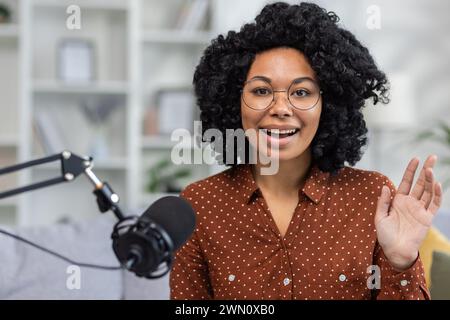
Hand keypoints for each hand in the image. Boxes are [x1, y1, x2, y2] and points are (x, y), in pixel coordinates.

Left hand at [375, 155, 442, 270]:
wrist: (395, 250)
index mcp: (398, 201)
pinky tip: (437, 184)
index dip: (411, 170)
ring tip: (431, 168)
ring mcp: (420, 210)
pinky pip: (434, 204)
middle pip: (420, 183)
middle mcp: (410, 203)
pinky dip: (436, 194)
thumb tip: (385, 186)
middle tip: (432, 156)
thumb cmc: (385, 235)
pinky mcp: (427, 218)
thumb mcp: (379, 217)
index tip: (415, 158)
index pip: (406, 181)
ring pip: (428, 191)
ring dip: (430, 179)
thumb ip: (383, 202)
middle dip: (425, 170)